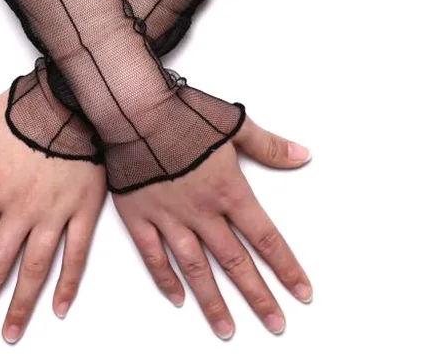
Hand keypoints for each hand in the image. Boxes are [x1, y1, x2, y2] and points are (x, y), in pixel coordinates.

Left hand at [0, 91, 105, 345]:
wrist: (75, 97)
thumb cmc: (28, 108)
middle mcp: (22, 209)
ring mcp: (55, 213)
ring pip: (34, 269)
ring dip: (19, 305)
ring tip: (8, 333)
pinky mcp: (84, 210)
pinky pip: (76, 254)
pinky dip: (68, 283)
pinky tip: (58, 306)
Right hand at [113, 116, 311, 338]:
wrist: (136, 110)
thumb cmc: (183, 114)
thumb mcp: (233, 123)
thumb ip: (269, 145)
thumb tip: (303, 155)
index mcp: (228, 190)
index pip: (265, 237)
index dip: (286, 267)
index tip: (302, 293)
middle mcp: (202, 211)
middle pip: (235, 261)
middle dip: (258, 296)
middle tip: (276, 325)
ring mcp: (168, 217)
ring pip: (195, 268)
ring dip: (213, 301)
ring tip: (227, 329)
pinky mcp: (139, 216)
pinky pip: (153, 256)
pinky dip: (165, 278)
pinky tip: (178, 297)